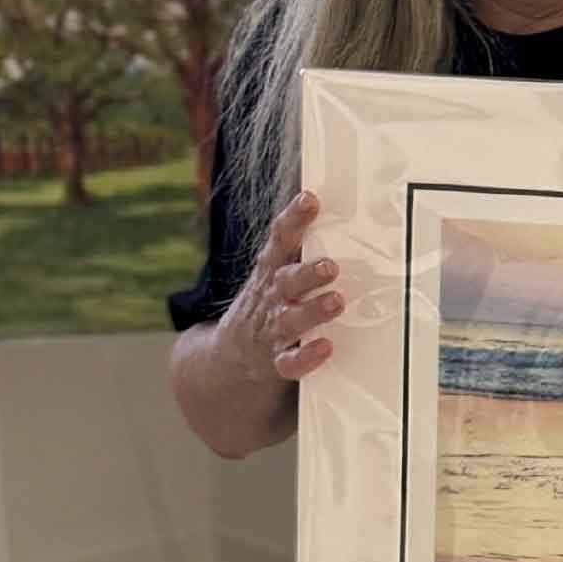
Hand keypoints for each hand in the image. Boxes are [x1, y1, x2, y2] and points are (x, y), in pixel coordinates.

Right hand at [225, 189, 341, 383]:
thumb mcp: (274, 272)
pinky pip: (290, 362)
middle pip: (286, 280)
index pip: (280, 239)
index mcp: (271, 270)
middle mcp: (271, 296)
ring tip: (335, 301)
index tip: (310, 199)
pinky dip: (306, 356)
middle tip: (329, 266)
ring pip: (291, 319)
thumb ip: (300, 248)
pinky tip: (324, 348)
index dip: (294, 218)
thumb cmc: (267, 304)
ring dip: (313, 310)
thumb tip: (332, 205)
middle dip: (307, 272)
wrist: (227, 358)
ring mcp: (272, 329)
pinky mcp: (276, 360)